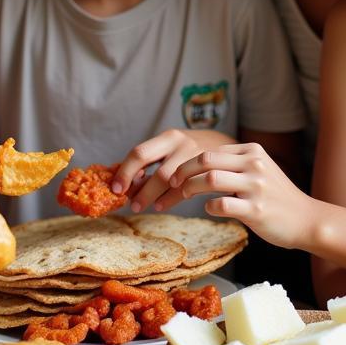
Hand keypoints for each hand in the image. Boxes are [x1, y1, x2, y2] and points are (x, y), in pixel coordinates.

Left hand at [112, 130, 235, 212]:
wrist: (229, 145)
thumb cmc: (192, 150)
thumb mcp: (173, 148)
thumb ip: (153, 161)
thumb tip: (124, 182)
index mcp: (169, 138)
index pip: (140, 153)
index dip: (125, 172)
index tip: (116, 188)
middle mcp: (183, 144)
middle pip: (157, 170)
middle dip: (140, 189)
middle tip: (130, 204)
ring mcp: (199, 157)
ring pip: (171, 181)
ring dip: (154, 196)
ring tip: (144, 206)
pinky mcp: (213, 171)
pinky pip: (188, 189)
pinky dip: (171, 199)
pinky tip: (162, 205)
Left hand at [170, 142, 307, 246]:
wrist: (306, 219)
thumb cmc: (276, 196)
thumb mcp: (259, 169)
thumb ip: (234, 163)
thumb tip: (199, 164)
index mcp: (252, 151)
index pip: (210, 150)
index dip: (188, 162)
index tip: (177, 173)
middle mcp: (254, 164)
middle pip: (205, 159)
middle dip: (183, 171)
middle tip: (173, 183)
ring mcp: (255, 186)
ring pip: (210, 179)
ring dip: (190, 188)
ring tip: (185, 195)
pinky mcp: (256, 209)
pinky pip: (221, 204)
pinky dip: (209, 207)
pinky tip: (210, 208)